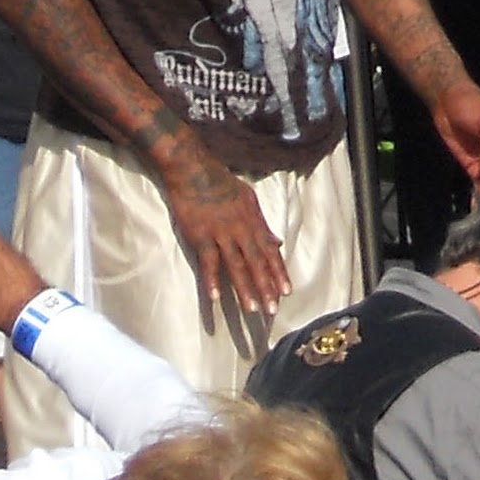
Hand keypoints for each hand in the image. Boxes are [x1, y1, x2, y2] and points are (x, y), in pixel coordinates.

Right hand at [159, 144, 289, 315]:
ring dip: (245, 289)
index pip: (270, 252)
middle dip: (266, 287)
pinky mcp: (201, 236)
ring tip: (252, 310)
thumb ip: (262, 223)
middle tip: (273, 310)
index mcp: (253, 221)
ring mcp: (221, 233)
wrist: (193, 169)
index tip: (286, 292)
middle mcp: (241, 229)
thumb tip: (277, 242)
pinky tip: (216, 298)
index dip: (278, 273)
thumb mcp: (249, 199)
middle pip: (256, 263)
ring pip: (236, 266)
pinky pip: (208, 262)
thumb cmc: (221, 182)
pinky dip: (212, 280)